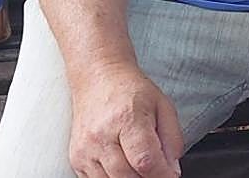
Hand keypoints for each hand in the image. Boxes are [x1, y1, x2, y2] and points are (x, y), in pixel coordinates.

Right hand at [69, 62, 183, 176]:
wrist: (98, 80)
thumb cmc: (131, 91)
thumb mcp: (163, 105)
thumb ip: (172, 138)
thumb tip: (173, 169)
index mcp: (126, 118)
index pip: (145, 160)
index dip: (161, 174)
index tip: (171, 175)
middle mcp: (101, 136)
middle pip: (127, 176)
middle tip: (157, 169)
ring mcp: (85, 149)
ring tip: (139, 164)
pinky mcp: (76, 159)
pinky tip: (123, 164)